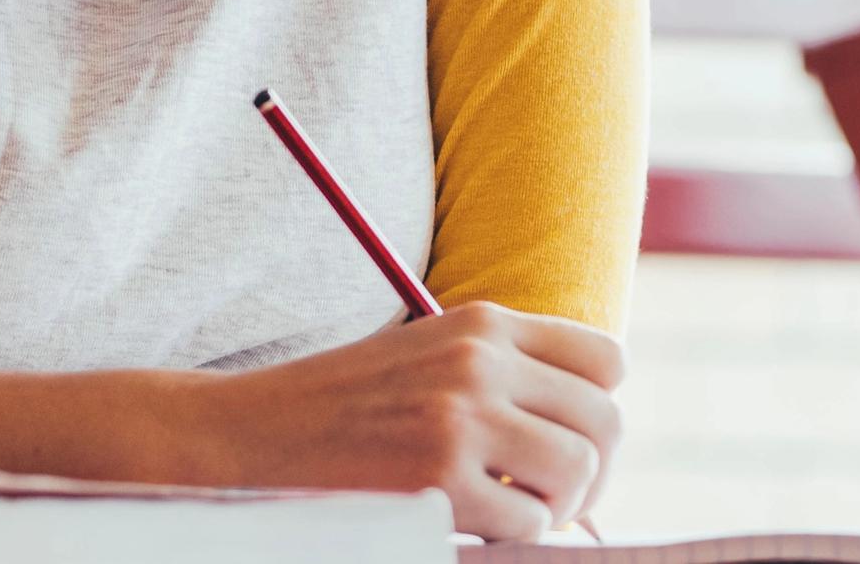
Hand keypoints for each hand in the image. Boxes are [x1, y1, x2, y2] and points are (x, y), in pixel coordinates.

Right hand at [171, 302, 623, 540]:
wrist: (251, 437)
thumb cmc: (347, 410)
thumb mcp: (431, 359)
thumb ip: (506, 377)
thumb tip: (597, 447)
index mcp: (483, 322)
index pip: (607, 361)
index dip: (597, 411)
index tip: (569, 443)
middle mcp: (481, 361)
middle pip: (605, 423)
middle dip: (591, 475)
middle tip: (555, 500)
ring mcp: (462, 418)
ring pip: (578, 473)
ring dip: (556, 508)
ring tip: (514, 513)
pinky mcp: (442, 479)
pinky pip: (531, 523)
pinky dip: (515, 537)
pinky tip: (473, 525)